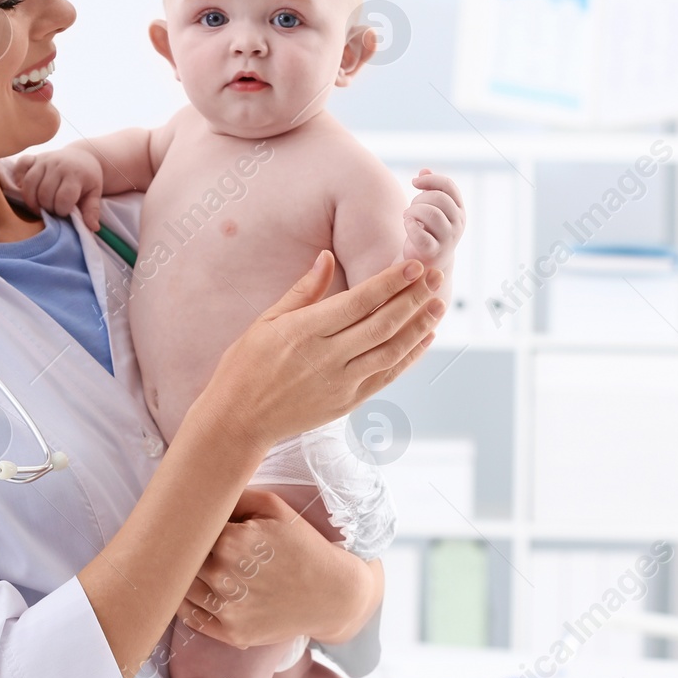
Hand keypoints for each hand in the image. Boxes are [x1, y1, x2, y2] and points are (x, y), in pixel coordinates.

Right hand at [11, 148, 105, 228]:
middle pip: (44, 193)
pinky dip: (19, 178)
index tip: (66, 212)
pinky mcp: (34, 158)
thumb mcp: (94, 194)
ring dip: (32, 200)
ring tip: (40, 206)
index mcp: (75, 174)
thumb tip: (92, 228)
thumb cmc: (88, 179)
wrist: (82, 157)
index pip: (63, 198)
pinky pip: (20, 166)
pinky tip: (26, 190)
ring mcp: (44, 160)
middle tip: (53, 210)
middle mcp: (58, 164)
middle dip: (48, 208)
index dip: (62, 210)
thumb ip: (92, 211)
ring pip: (29, 183)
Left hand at [177, 488, 373, 648]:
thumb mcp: (274, 508)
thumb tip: (199, 494)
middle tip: (187, 545)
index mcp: (232, 541)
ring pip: (182, 589)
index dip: (191, 527)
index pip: (189, 531)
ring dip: (183, 577)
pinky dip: (186, 605)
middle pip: (182, 561)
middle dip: (185, 552)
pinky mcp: (233, 633)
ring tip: (191, 567)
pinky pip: (193, 619)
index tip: (192, 524)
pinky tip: (194, 591)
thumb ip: (234, 497)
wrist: (333, 593)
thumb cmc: (303, 545)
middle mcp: (225, 577)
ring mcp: (228, 609)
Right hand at [195, 251, 444, 453]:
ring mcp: (341, 383)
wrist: (238, 420)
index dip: (391, 282)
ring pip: (391, 350)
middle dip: (414, 298)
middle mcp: (327, 357)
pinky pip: (386, 376)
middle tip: (437, 276)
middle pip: (382, 323)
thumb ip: (302, 291)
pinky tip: (424, 338)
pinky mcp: (347, 402)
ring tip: (439, 303)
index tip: (415, 265)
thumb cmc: (245, 366)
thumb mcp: (265, 322)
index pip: (359, 301)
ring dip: (419, 326)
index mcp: (305, 331)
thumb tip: (327, 257)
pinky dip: (409, 356)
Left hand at [402, 167, 464, 266]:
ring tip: (407, 216)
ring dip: (413, 211)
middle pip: (439, 198)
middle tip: (410, 208)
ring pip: (431, 213)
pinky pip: (421, 235)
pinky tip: (407, 224)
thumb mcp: (430, 208)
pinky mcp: (433, 252)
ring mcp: (448, 238)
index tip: (414, 182)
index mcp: (458, 209)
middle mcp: (458, 223)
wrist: (425, 262)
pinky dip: (410, 226)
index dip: (430, 179)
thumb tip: (424, 170)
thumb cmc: (427, 231)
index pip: (448, 186)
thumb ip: (429, 189)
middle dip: (419, 198)